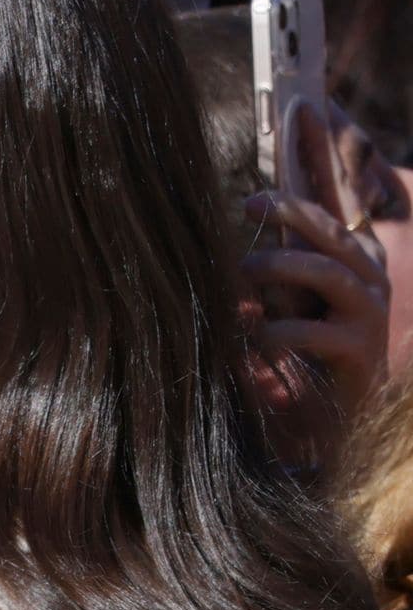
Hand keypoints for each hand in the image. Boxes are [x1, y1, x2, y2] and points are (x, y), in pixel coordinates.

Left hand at [241, 186, 388, 424]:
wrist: (340, 412)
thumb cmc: (311, 347)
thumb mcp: (296, 298)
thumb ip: (281, 267)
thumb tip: (236, 240)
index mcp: (359, 264)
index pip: (334, 220)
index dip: (297, 204)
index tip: (251, 198)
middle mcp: (372, 283)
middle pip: (335, 235)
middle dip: (294, 214)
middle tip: (249, 205)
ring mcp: (371, 316)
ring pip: (330, 273)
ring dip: (282, 266)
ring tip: (244, 268)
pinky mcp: (360, 352)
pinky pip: (315, 332)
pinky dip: (278, 329)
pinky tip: (254, 333)